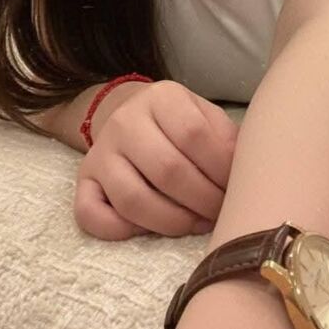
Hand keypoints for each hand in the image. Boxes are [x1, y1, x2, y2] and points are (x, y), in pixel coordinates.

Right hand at [74, 80, 240, 240]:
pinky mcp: (83, 180)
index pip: (195, 135)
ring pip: (132, 199)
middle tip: (220, 214)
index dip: (221, 170)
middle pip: (167, 170)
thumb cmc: (182, 124)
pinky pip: (90, 214)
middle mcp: (125, 121)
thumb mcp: (207, 117)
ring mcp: (100, 152)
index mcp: (162, 98)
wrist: (133, 114)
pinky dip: (119, 231)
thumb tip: (245, 177)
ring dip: (172, 222)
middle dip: (203, 201)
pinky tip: (148, 230)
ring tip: (195, 223)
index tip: (236, 189)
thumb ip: (226, 141)